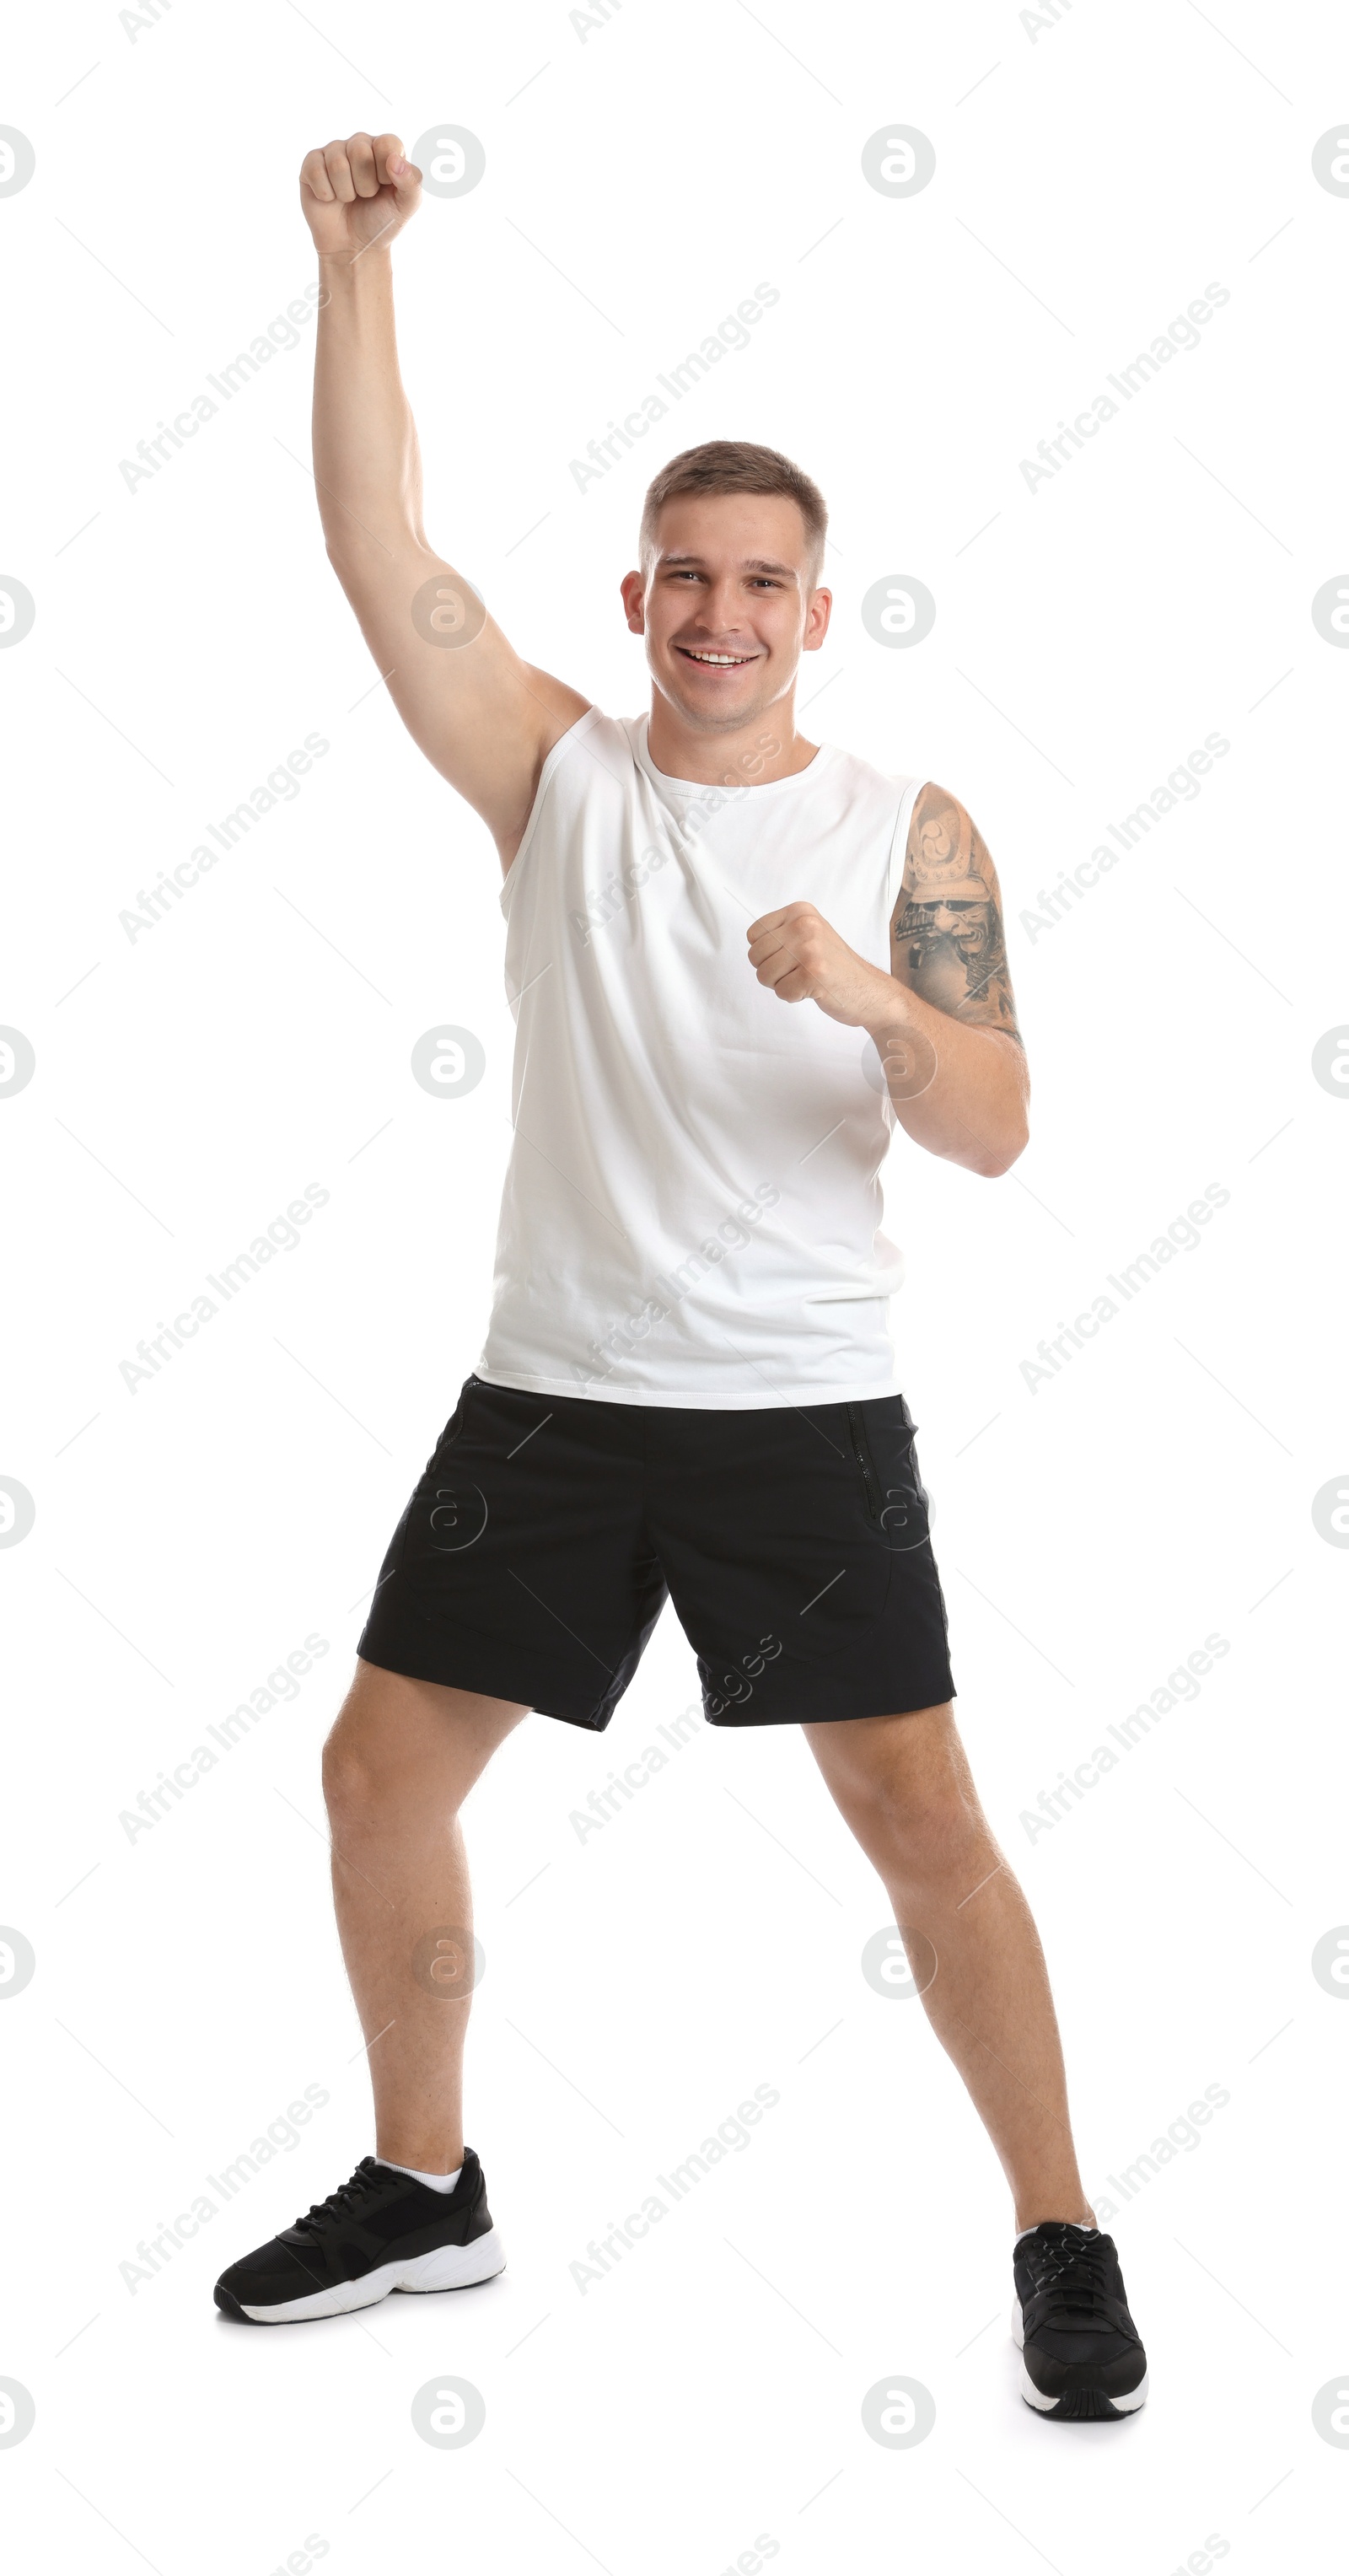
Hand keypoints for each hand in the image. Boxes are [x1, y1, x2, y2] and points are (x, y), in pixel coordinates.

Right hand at [299, 132, 421, 261]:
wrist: (354, 247)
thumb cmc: (382, 222)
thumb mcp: (406, 206)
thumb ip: (412, 182)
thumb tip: (395, 160)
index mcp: (385, 149)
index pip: (387, 143)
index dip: (386, 171)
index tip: (385, 187)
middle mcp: (359, 144)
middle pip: (359, 151)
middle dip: (365, 185)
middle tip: (366, 196)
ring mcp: (334, 152)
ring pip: (337, 163)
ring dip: (346, 192)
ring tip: (349, 199)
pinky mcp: (312, 164)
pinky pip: (316, 170)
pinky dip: (326, 194)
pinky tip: (330, 199)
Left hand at [746, 901, 894, 1028]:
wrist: (869, 990)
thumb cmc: (835, 965)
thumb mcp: (810, 933)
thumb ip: (782, 932)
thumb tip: (752, 941)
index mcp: (801, 911)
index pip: (754, 934)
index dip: (765, 952)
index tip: (789, 956)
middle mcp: (805, 925)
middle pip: (755, 955)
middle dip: (771, 971)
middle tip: (797, 971)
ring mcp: (810, 949)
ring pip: (764, 975)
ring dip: (782, 984)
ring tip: (806, 979)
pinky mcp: (813, 974)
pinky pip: (781, 992)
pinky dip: (794, 997)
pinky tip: (814, 989)